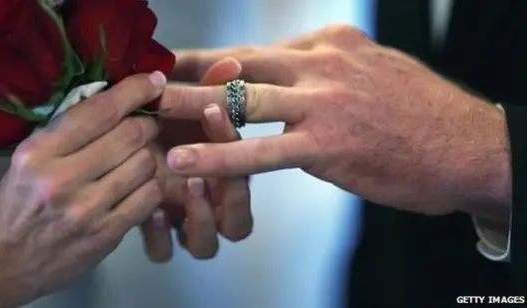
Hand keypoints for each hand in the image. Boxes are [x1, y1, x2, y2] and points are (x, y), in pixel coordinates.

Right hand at [0, 72, 164, 305]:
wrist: (2, 262)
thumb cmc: (16, 203)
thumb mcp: (28, 158)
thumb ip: (67, 131)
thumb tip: (116, 100)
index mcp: (39, 152)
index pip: (99, 111)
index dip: (134, 91)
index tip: (153, 81)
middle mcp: (62, 178)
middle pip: (130, 135)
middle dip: (147, 124)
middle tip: (146, 125)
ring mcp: (87, 209)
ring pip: (145, 164)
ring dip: (149, 155)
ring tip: (139, 157)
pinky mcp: (106, 235)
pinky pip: (150, 197)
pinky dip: (153, 184)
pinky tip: (142, 184)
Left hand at [140, 58, 252, 260]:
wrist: (116, 145)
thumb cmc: (161, 123)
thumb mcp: (183, 106)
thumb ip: (208, 88)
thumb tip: (231, 63)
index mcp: (227, 176)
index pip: (246, 177)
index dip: (239, 153)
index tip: (214, 115)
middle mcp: (212, 207)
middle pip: (237, 225)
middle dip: (229, 200)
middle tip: (209, 171)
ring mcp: (184, 225)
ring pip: (206, 246)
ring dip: (200, 221)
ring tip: (185, 188)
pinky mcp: (156, 237)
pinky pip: (165, 252)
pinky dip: (161, 237)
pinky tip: (151, 211)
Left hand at [159, 25, 510, 219]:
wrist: (470, 145)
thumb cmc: (418, 113)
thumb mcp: (369, 70)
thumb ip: (324, 70)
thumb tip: (286, 75)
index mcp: (328, 44)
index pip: (254, 50)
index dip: (209, 58)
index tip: (173, 62)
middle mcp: (321, 64)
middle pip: (237, 64)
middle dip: (186, 72)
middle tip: (141, 80)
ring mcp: (323, 103)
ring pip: (241, 100)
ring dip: (188, 107)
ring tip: (145, 115)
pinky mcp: (329, 145)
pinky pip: (262, 151)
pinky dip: (218, 156)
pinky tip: (183, 162)